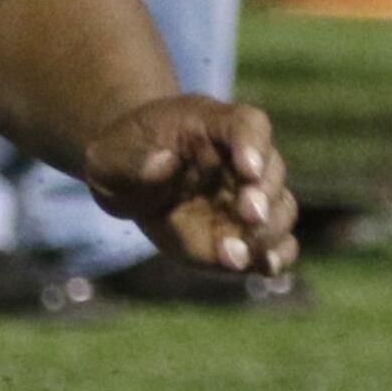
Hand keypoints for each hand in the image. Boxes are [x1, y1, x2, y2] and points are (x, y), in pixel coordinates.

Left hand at [83, 95, 297, 275]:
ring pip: (281, 208)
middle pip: (271, 169)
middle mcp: (240, 159)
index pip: (246, 124)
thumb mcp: (110, 154)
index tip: (248, 169)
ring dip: (269, 231)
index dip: (253, 144)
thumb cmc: (123, 157)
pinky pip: (278, 243)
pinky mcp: (246, 233)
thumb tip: (161, 164)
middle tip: (248, 215)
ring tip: (234, 252)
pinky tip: (262, 267)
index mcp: (210, 124)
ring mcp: (247, 196)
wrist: (128, 180)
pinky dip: (277, 255)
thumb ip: (132, 159)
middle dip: (264, 194)